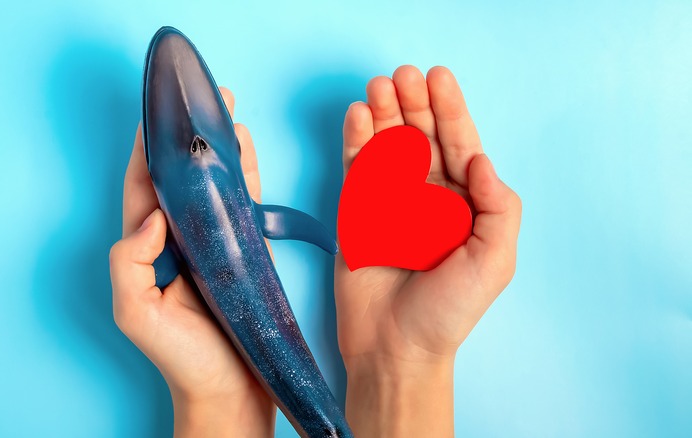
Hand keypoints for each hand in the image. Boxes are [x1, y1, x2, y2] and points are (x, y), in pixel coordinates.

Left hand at [109, 88, 274, 436]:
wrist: (232, 390)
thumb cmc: (183, 359)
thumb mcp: (136, 314)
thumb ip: (130, 262)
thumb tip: (154, 216)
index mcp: (147, 248)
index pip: (142, 187)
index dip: (147, 148)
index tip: (159, 113)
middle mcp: (177, 239)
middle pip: (180, 176)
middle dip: (188, 137)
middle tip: (205, 99)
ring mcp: (212, 242)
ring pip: (213, 183)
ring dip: (220, 147)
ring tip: (230, 112)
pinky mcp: (243, 250)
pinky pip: (243, 203)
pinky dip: (246, 174)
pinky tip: (249, 149)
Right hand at [335, 66, 521, 436]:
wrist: (395, 348)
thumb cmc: (448, 311)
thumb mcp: (494, 262)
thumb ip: (499, 208)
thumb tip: (481, 159)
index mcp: (464, 206)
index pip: (460, 146)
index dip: (451, 111)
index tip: (438, 78)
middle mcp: (429, 198)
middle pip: (422, 138)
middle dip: (413, 104)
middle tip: (402, 75)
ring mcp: (391, 203)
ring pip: (388, 146)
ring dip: (384, 114)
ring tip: (378, 87)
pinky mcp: (357, 213)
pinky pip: (358, 169)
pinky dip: (357, 141)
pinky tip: (359, 117)